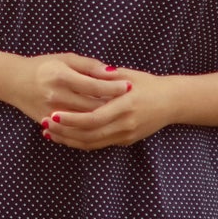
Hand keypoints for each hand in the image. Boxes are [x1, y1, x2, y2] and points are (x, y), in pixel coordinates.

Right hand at [10, 53, 133, 125]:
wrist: (14, 81)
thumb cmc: (44, 65)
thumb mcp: (66, 58)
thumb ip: (89, 65)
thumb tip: (112, 72)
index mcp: (61, 76)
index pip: (94, 85)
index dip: (113, 87)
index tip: (129, 86)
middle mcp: (56, 96)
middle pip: (92, 106)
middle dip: (113, 105)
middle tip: (131, 103)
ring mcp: (51, 112)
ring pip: (84, 122)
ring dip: (104, 119)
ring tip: (120, 115)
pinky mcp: (47, 122)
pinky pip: (72, 131)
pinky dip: (89, 129)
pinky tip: (102, 125)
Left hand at [38, 64, 177, 149]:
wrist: (172, 102)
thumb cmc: (149, 84)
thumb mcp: (128, 75)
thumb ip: (105, 77)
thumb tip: (82, 73)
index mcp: (125, 105)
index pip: (93, 118)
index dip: (71, 119)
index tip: (53, 114)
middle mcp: (125, 124)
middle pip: (89, 134)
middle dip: (64, 131)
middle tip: (44, 124)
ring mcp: (126, 134)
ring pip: (92, 143)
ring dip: (69, 139)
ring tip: (49, 132)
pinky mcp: (125, 141)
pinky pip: (99, 145)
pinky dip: (80, 142)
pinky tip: (66, 137)